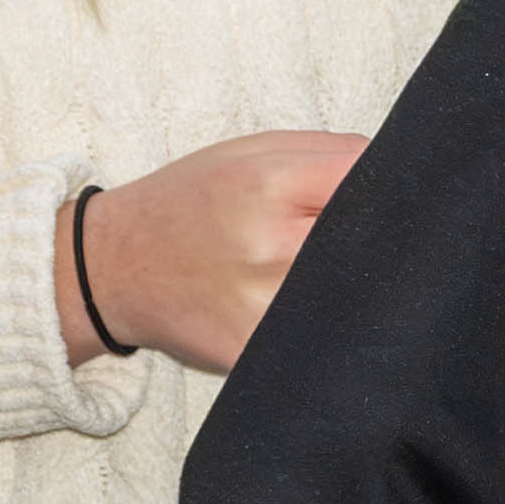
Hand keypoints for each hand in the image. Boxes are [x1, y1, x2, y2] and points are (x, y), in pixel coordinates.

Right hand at [67, 129, 364, 376]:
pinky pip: (318, 337)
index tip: (383, 197)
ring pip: (352, 295)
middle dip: (372, 239)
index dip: (386, 188)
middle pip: (372, 243)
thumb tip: (396, 172)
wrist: (108, 268)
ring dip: (351, 284)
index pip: (370, 183)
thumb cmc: (187, 202)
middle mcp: (271, 247)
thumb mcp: (249, 152)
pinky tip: (300, 309)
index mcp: (270, 186)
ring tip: (316, 272)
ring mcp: (265, 307)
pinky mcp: (255, 352)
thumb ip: (329, 152)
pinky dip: (321, 323)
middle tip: (355, 239)